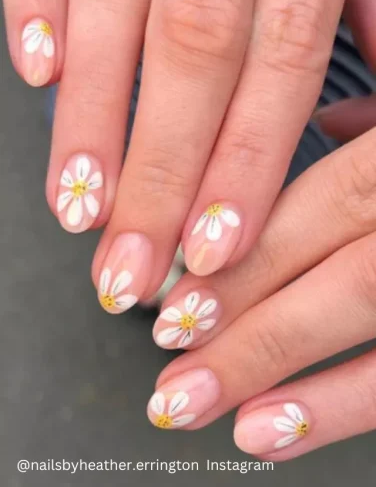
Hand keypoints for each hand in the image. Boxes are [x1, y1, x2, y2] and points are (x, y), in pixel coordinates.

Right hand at [3, 0, 351, 313]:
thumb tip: (350, 121)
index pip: (281, 72)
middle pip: (194, 65)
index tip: (213, 252)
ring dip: (93, 127)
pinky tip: (36, 74)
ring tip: (78, 210)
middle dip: (159, 180)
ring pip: (119, 24)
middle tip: (132, 269)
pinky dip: (38, 9)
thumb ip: (363, 24)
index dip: (244, 169)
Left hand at [146, 124, 375, 460]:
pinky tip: (270, 431)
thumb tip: (327, 122)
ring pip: (363, 311)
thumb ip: (373, 121)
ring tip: (194, 402)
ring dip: (268, 366)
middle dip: (242, 319)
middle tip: (167, 357)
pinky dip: (341, 408)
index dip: (249, 253)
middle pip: (335, 268)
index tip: (177, 298)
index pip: (325, 199)